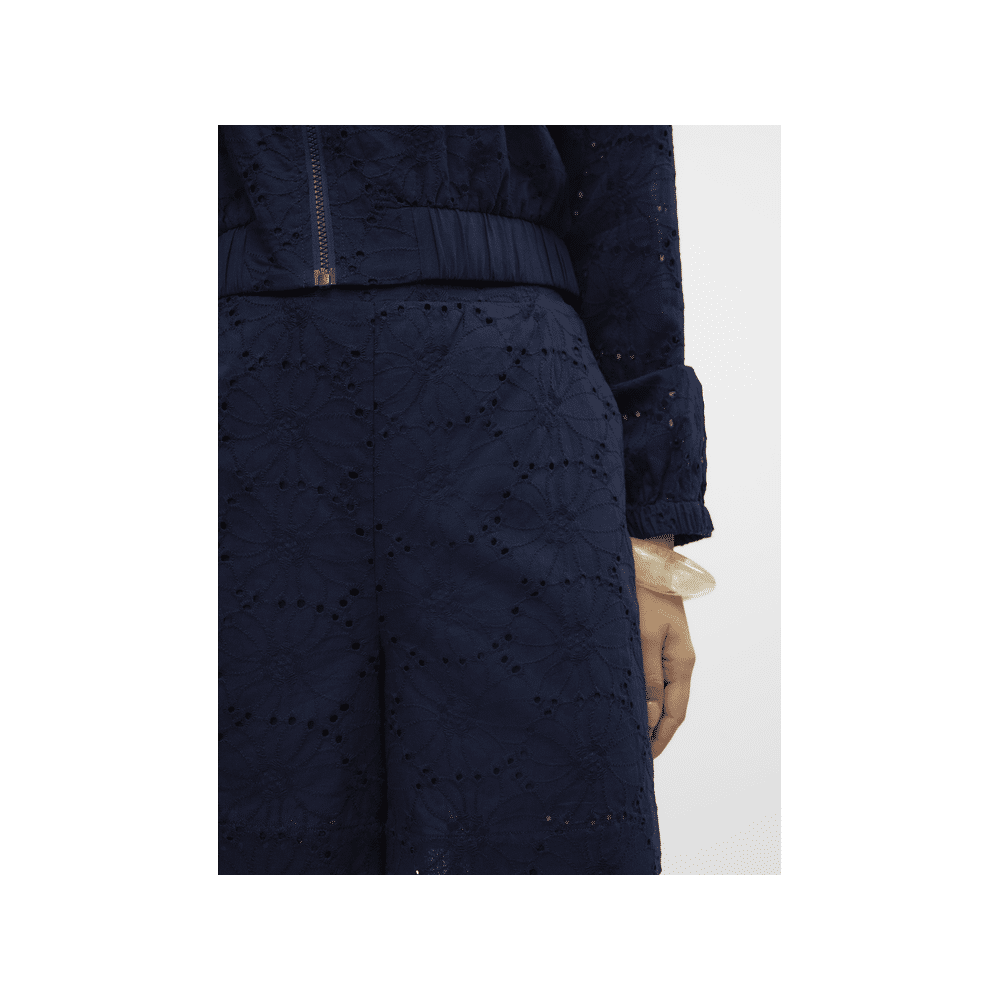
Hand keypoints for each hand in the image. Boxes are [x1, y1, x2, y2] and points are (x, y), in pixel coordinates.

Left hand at [636, 584, 695, 758]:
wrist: (645, 557)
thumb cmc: (643, 593)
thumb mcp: (643, 637)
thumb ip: (647, 678)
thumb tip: (649, 718)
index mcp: (681, 662)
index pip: (675, 712)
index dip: (661, 738)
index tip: (644, 759)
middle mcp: (676, 659)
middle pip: (669, 706)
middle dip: (653, 731)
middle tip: (630, 753)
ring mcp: (666, 649)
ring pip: (657, 691)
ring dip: (644, 712)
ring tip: (623, 732)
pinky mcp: (652, 639)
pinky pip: (648, 675)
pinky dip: (638, 692)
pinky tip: (621, 698)